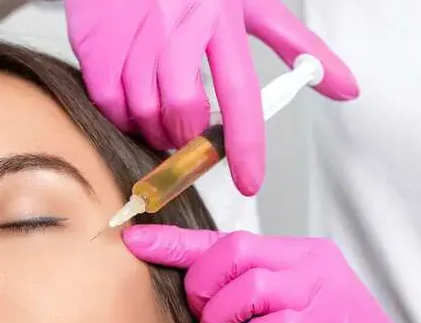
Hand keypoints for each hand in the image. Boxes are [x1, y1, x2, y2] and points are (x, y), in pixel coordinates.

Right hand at [64, 0, 358, 194]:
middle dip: (185, 138)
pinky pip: (110, 105)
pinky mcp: (99, 47)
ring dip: (154, 131)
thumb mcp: (251, 6)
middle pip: (182, 108)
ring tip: (161, 121)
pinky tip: (133, 106)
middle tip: (186, 138)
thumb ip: (297, 48)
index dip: (245, 144)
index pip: (239, 93)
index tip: (250, 182)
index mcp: (221, 16)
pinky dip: (123, 117)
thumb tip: (345, 88)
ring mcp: (135, 36)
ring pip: (144, 110)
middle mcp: (177, 25)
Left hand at [123, 225, 420, 322]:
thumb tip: (196, 293)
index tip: (134, 241)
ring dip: (218, 318)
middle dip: (200, 285)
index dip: (174, 241)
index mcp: (299, 256)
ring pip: (244, 283)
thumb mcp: (293, 313)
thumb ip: (253, 296)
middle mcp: (310, 265)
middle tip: (205, 319)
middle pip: (232, 249)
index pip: (225, 238)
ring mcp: (319, 295)